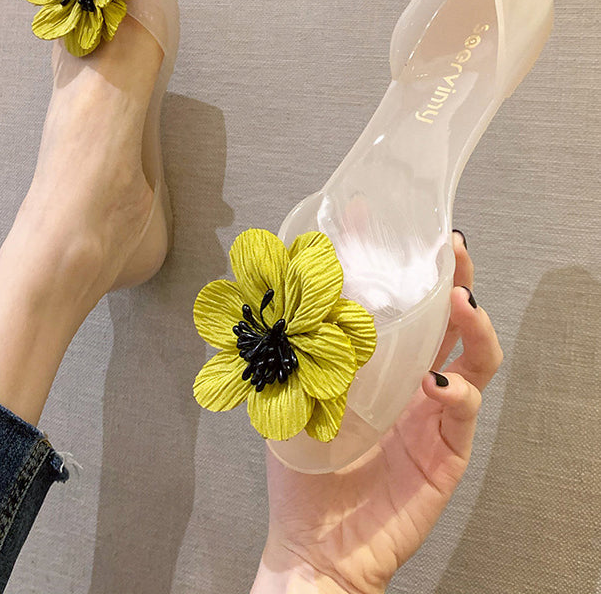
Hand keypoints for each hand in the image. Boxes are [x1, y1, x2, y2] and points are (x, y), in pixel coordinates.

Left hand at [253, 234, 503, 593]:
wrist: (315, 543)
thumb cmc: (304, 468)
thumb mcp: (293, 395)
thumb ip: (298, 346)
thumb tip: (285, 286)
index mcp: (382, 365)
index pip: (400, 304)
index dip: (398, 264)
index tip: (383, 219)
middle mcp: (415, 382)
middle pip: (450, 321)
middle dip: (456, 280)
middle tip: (451, 249)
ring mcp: (435, 415)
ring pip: (476, 358)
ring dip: (473, 325)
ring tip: (460, 302)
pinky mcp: (447, 451)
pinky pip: (465, 412)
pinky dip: (457, 391)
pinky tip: (436, 383)